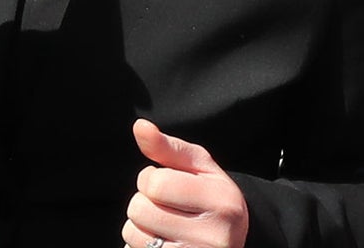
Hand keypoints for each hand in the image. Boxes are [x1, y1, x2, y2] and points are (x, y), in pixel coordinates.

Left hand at [123, 119, 248, 247]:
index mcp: (223, 201)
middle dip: (144, 202)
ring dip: (140, 226)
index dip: (150, 178)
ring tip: (165, 226)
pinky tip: (163, 242)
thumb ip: (168, 147)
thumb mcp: (199, 168)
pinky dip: (140, 245)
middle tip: (167, 207)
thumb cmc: (210, 198)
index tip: (167, 184)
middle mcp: (215, 236)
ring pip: (133, 233)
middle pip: (140, 209)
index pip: (154, 183)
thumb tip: (140, 126)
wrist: (229, 241)